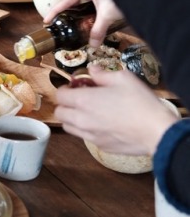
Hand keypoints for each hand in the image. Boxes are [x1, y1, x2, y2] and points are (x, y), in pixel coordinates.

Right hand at [43, 0, 123, 46]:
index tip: (46, 20)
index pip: (66, 0)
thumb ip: (98, 30)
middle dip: (68, 10)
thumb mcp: (108, 15)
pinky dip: (87, 3)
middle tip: (60, 22)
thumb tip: (93, 44)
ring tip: (72, 19)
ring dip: (79, 7)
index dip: (55, 12)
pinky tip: (87, 12)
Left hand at [55, 65, 177, 154]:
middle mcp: (82, 120)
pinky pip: (84, 137)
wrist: (156, 131)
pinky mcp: (100, 146)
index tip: (76, 86)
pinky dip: (86, 130)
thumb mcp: (122, 78)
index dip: (65, 89)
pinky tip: (102, 123)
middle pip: (59, 113)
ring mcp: (90, 135)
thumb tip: (92, 70)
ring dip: (73, 118)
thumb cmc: (139, 101)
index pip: (59, 96)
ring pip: (69, 127)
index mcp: (84, 101)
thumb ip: (102, 74)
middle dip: (65, 104)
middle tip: (80, 98)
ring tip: (89, 111)